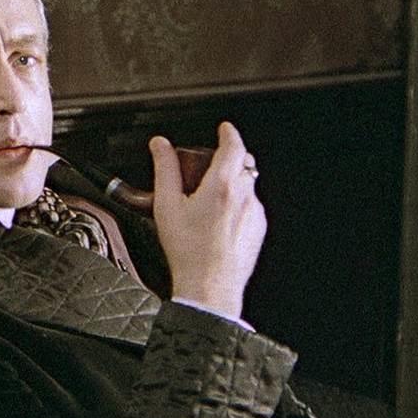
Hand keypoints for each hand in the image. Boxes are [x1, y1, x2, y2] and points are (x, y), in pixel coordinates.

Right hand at [149, 122, 266, 319]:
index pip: (234, 145)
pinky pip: (251, 208)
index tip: (224, 129)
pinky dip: (238, 205)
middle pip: (245, 163)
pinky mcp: (258, 231)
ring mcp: (254, 214)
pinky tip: (218, 221)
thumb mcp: (167, 206)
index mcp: (223, 185)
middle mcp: (244, 196)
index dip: (229, 133)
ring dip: (234, 183)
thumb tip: (160, 146)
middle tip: (213, 161)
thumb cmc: (189, 252)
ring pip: (249, 186)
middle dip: (232, 157)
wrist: (209, 288)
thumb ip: (164, 169)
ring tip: (210, 198)